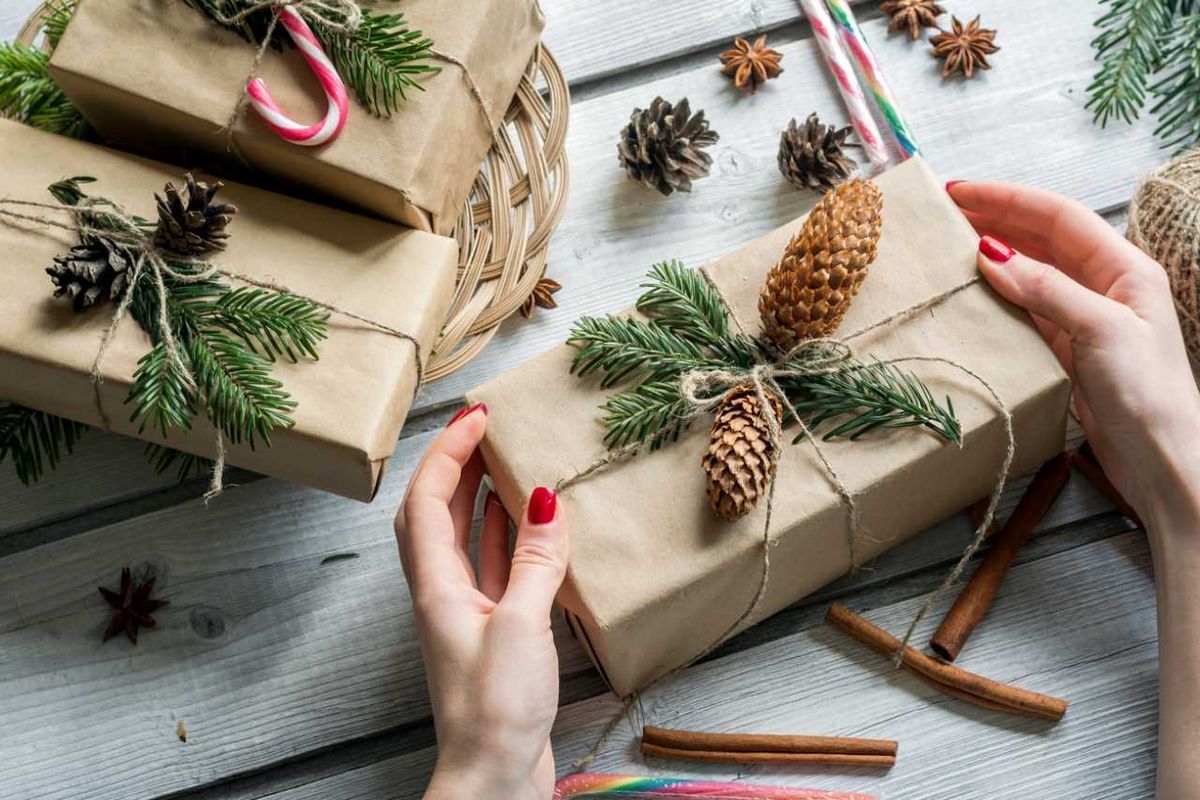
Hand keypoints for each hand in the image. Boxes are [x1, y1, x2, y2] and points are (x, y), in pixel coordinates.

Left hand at [395, 404, 567, 799]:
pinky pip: (499, 569)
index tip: (476, 417)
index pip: (428, 499)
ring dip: (486, 498)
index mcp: (435, 587)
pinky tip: (538, 525)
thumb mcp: (521, 625)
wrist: (493, 777)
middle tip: (490, 429)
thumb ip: (535, 560)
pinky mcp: (497, 633)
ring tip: (513, 462)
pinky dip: (515, 540)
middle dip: (460, 465)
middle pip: (440, 512)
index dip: (447, 452)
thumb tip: (544, 498)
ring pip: (470, 539)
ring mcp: (469, 613)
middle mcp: (444, 594)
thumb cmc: (494, 709)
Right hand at [948, 180, 1199, 526]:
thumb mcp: (1101, 329)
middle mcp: (1104, 285)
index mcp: (1125, 268)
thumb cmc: (1148, 393)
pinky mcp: (1066, 349)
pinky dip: (995, 297)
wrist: (1161, 458)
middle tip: (945, 211)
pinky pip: (1023, 310)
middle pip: (1041, 239)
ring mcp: (1083, 317)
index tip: (961, 192)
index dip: (1008, 199)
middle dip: (995, 219)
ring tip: (948, 245)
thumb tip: (991, 254)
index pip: (1058, 216)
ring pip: (1029, 273)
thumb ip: (1047, 289)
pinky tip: (969, 294)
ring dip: (991, 256)